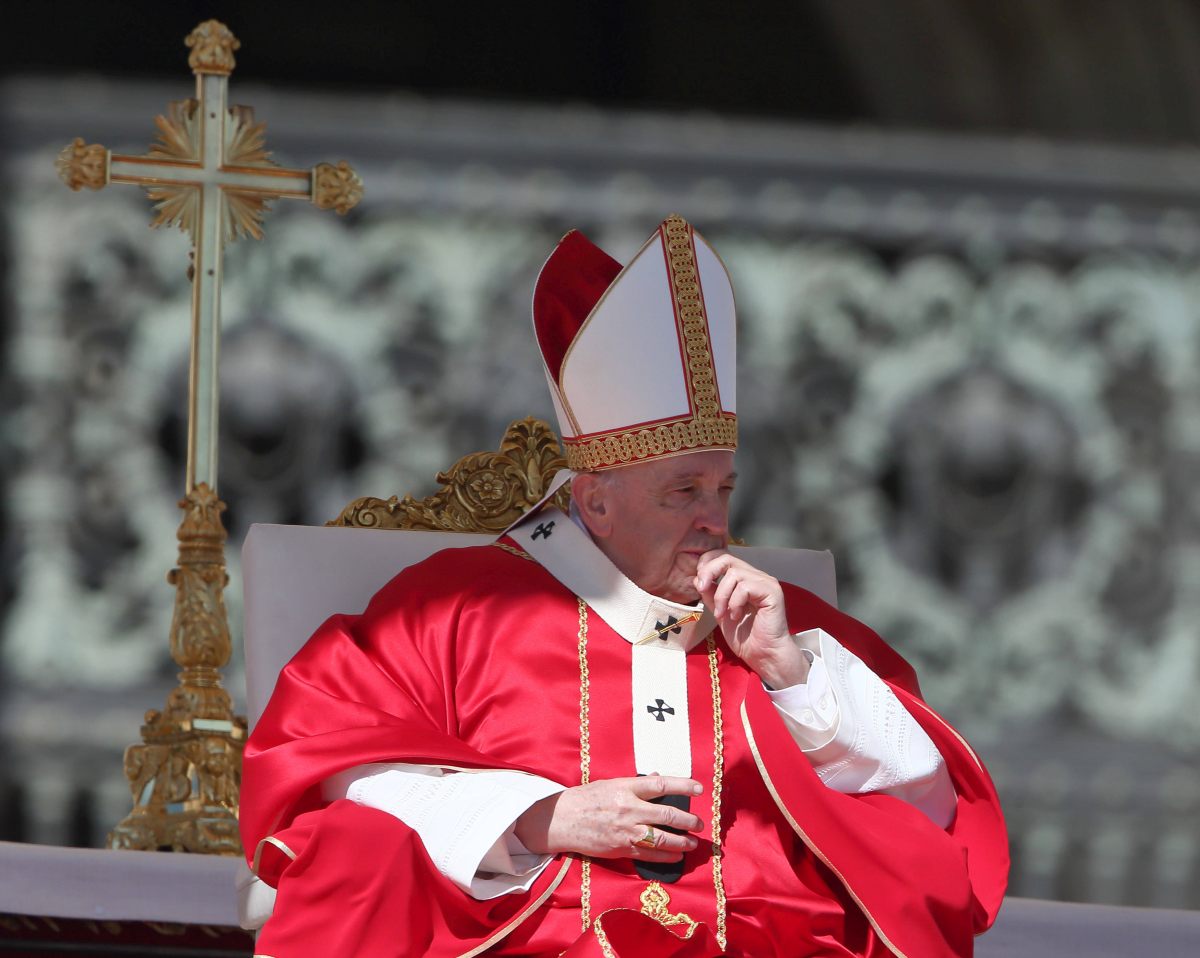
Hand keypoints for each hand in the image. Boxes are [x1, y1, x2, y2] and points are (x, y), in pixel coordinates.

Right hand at [514, 774, 702, 862]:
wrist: (561, 820)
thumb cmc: (586, 799)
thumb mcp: (610, 784)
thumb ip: (635, 784)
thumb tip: (658, 779)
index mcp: (626, 788)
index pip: (661, 785)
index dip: (683, 785)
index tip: (699, 788)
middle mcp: (629, 809)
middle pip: (667, 814)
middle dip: (687, 820)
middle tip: (699, 823)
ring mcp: (626, 831)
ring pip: (662, 838)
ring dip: (681, 842)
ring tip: (692, 843)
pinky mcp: (621, 849)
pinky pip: (649, 855)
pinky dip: (666, 856)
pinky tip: (676, 856)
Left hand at [695, 551, 809, 688]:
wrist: (763, 655)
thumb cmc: (744, 637)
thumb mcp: (719, 612)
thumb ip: (710, 594)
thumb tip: (696, 577)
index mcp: (744, 578)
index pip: (723, 556)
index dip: (707, 564)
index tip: (698, 583)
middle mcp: (756, 576)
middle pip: (727, 558)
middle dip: (709, 573)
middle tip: (702, 590)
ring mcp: (765, 582)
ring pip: (734, 574)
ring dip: (721, 596)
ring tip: (722, 614)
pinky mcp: (772, 592)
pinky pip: (745, 587)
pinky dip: (735, 602)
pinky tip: (736, 616)